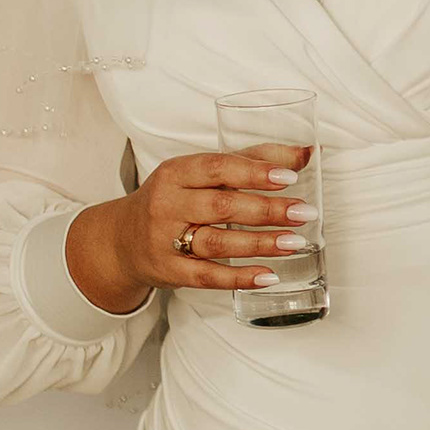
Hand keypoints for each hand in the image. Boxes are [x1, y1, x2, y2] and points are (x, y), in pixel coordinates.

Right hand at [74, 145, 320, 302]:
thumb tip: (308, 152)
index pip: (216, 167)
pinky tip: (269, 276)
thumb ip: (252, 159)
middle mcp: (167, 204)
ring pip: (217, 241)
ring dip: (259, 243)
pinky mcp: (169, 272)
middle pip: (221, 205)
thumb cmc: (174, 200)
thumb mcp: (201, 174)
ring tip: (296, 243)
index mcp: (176, 173)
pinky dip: (239, 277)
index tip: (290, 176)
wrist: (122, 240)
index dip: (254, 171)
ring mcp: (165, 240)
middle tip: (304, 212)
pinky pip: (207, 276)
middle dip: (267, 209)